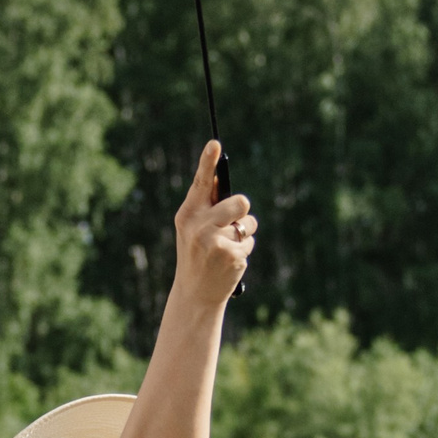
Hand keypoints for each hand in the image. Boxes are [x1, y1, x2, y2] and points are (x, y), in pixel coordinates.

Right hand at [172, 141, 255, 306]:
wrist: (195, 293)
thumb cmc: (196, 255)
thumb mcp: (192, 229)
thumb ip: (206, 206)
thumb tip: (220, 180)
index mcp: (188, 215)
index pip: (200, 183)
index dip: (208, 162)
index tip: (215, 143)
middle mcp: (200, 226)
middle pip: (239, 202)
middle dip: (241, 210)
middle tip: (233, 221)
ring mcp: (216, 241)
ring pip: (247, 223)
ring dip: (244, 233)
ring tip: (227, 248)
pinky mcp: (232, 256)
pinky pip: (249, 241)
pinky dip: (244, 250)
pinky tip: (230, 262)